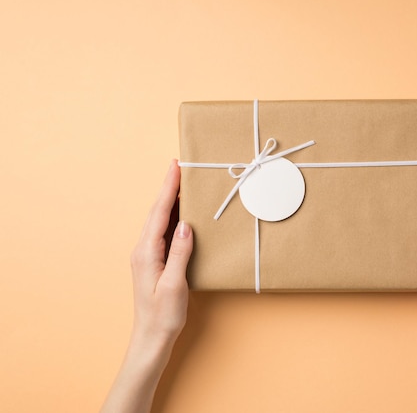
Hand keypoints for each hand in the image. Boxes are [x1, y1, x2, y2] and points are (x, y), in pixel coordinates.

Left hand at [130, 159, 192, 345]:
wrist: (151, 337)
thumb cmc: (163, 315)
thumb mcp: (174, 285)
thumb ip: (180, 253)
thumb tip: (186, 225)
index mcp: (147, 252)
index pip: (159, 213)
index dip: (168, 188)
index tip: (175, 166)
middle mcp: (143, 250)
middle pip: (157, 211)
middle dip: (168, 187)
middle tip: (180, 166)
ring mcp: (147, 255)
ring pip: (159, 220)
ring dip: (170, 200)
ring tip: (182, 183)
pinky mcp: (153, 261)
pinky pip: (162, 231)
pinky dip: (172, 216)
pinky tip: (181, 213)